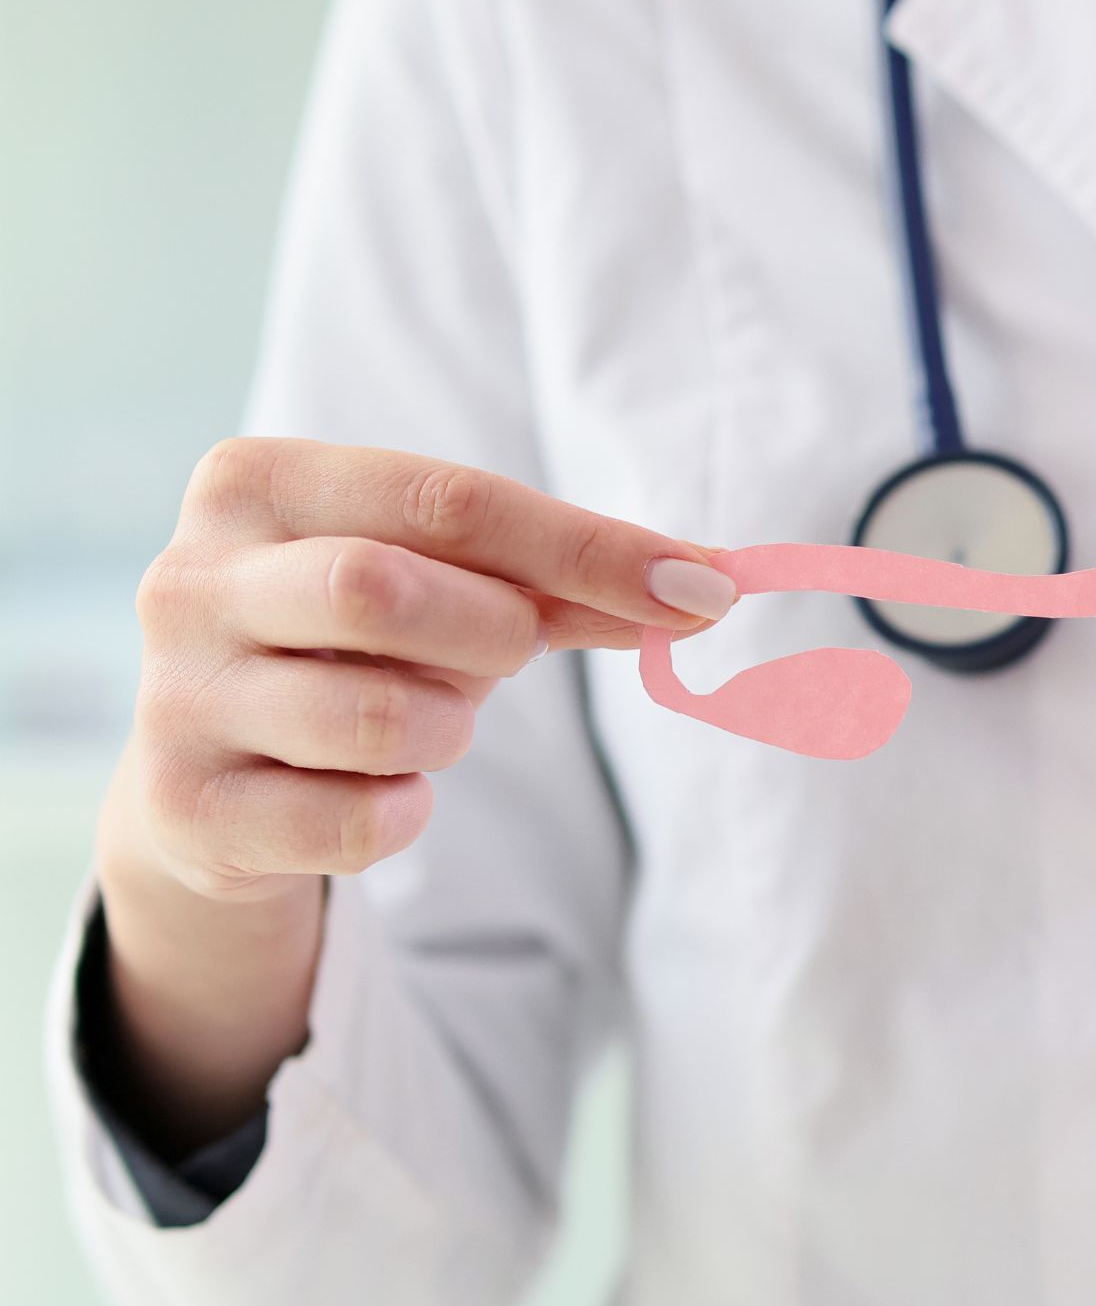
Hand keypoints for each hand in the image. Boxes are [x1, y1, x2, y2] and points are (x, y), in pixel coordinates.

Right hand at [95, 437, 735, 1142]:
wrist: (211, 789)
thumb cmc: (356, 652)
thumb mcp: (446, 587)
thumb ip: (563, 579)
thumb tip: (708, 585)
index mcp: (256, 484)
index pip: (448, 500)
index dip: (590, 550)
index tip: (706, 590)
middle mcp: (191, 579)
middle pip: (385, 588)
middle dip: (492, 634)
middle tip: (507, 655)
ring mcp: (178, 699)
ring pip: (382, 716)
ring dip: (449, 730)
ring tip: (424, 722)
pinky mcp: (190, 812)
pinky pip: (362, 821)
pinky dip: (407, 812)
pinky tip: (381, 791)